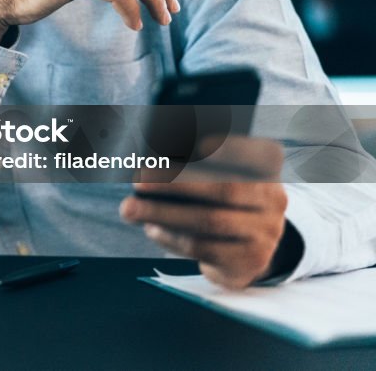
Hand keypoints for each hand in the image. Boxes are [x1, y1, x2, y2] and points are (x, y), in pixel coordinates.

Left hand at [120, 137, 289, 288]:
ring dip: (162, 213)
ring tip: (130, 209)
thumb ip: (194, 166)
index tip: (195, 144)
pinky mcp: (250, 261)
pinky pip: (203, 248)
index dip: (227, 148)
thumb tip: (150, 163)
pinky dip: (171, 237)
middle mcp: (274, 200)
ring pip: (210, 221)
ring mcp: (266, 233)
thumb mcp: (218, 178)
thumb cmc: (219, 202)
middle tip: (137, 181)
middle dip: (175, 184)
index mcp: (268, 170)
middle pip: (224, 189)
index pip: (255, 153)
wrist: (247, 249)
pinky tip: (151, 229)